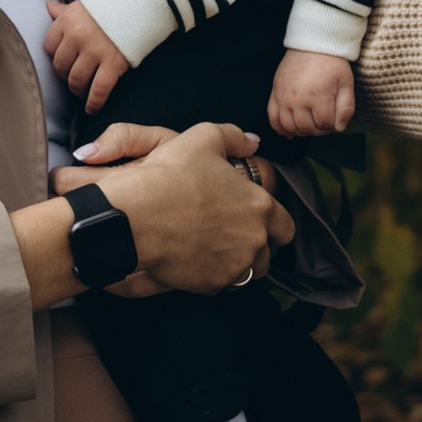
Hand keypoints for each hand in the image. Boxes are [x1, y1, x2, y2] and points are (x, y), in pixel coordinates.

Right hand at [21, 121, 289, 302]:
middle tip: (233, 235)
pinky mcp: (210, 284)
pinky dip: (212, 274)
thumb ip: (234, 137)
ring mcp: (233, 266)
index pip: (286, 226)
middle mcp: (253, 240)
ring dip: (237, 263)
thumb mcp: (204, 138)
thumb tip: (252, 141)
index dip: (275, 225)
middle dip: (255, 247)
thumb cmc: (171, 175)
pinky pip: (220, 284)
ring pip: (247, 272)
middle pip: (267, 254)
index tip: (263, 223)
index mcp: (260, 207)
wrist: (136, 216)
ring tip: (215, 249)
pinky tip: (196, 259)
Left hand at [45, 0, 130, 114]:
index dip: (56, 56)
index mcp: (68, 21)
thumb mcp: (84, 4)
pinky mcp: (113, 63)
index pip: (49, 47)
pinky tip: (92, 108)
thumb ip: (64, 11)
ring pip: (76, 81)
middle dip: (66, 76)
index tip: (65, 60)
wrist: (140, 2)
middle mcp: (77, 36)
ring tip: (82, 92)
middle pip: (61, 67)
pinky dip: (94, 103)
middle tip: (74, 78)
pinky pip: (99, 90)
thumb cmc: (109, 5)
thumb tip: (48, 6)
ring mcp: (95, 51)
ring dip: (77, 90)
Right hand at [269, 51, 355, 136]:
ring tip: (310, 125)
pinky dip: (280, 128)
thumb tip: (339, 128)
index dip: (332, 126)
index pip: (323, 125)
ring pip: (288, 126)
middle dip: (317, 130)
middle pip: (306, 128)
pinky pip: (272, 117)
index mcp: (317, 96)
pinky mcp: (275, 93)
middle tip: (324, 122)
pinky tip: (290, 132)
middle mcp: (297, 99)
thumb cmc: (332, 63)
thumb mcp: (346, 83)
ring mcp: (283, 97)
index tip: (335, 119)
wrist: (312, 43)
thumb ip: (346, 108)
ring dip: (300, 131)